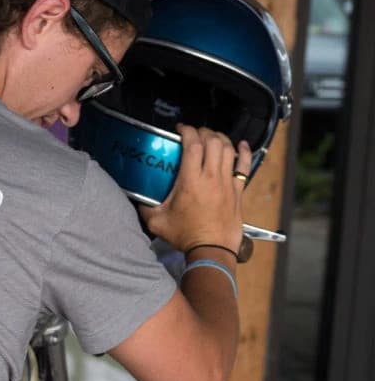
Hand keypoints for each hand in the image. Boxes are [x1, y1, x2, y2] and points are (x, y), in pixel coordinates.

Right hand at [138, 124, 251, 253]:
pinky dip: (244, 152)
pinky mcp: (238, 191)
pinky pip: (244, 167)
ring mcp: (227, 183)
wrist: (212, 251)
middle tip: (195, 134)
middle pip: (212, 142)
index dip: (187, 131)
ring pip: (228, 150)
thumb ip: (144, 207)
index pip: (193, 145)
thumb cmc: (185, 236)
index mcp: (191, 181)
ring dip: (220, 138)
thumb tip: (137, 197)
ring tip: (211, 138)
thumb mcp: (157, 221)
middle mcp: (211, 177)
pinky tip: (241, 145)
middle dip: (203, 132)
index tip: (181, 129)